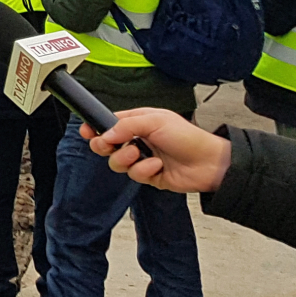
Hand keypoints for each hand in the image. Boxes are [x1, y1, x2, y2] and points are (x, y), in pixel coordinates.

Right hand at [81, 108, 231, 192]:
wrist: (209, 163)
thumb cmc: (187, 136)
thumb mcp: (155, 121)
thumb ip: (126, 126)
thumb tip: (104, 135)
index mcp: (136, 123)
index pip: (108, 124)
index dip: (94, 128)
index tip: (86, 131)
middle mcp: (136, 140)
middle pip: (106, 145)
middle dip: (104, 146)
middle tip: (111, 145)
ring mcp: (141, 159)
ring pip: (116, 162)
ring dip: (127, 159)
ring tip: (141, 154)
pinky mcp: (148, 176)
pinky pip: (134, 175)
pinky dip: (144, 170)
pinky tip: (157, 165)